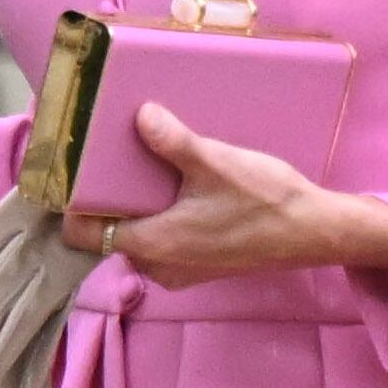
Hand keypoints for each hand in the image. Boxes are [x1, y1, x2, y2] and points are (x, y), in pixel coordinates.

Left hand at [75, 103, 387, 287]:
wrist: (315, 232)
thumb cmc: (265, 201)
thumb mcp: (215, 162)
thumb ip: (172, 141)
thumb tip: (141, 116)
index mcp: (152, 245)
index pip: (83, 236)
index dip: (71, 206)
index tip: (73, 175)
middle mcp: (159, 266)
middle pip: (108, 234)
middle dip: (107, 202)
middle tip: (110, 161)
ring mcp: (180, 271)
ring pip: (138, 238)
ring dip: (137, 208)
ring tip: (145, 169)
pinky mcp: (200, 267)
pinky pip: (164, 243)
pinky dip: (161, 219)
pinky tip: (177, 189)